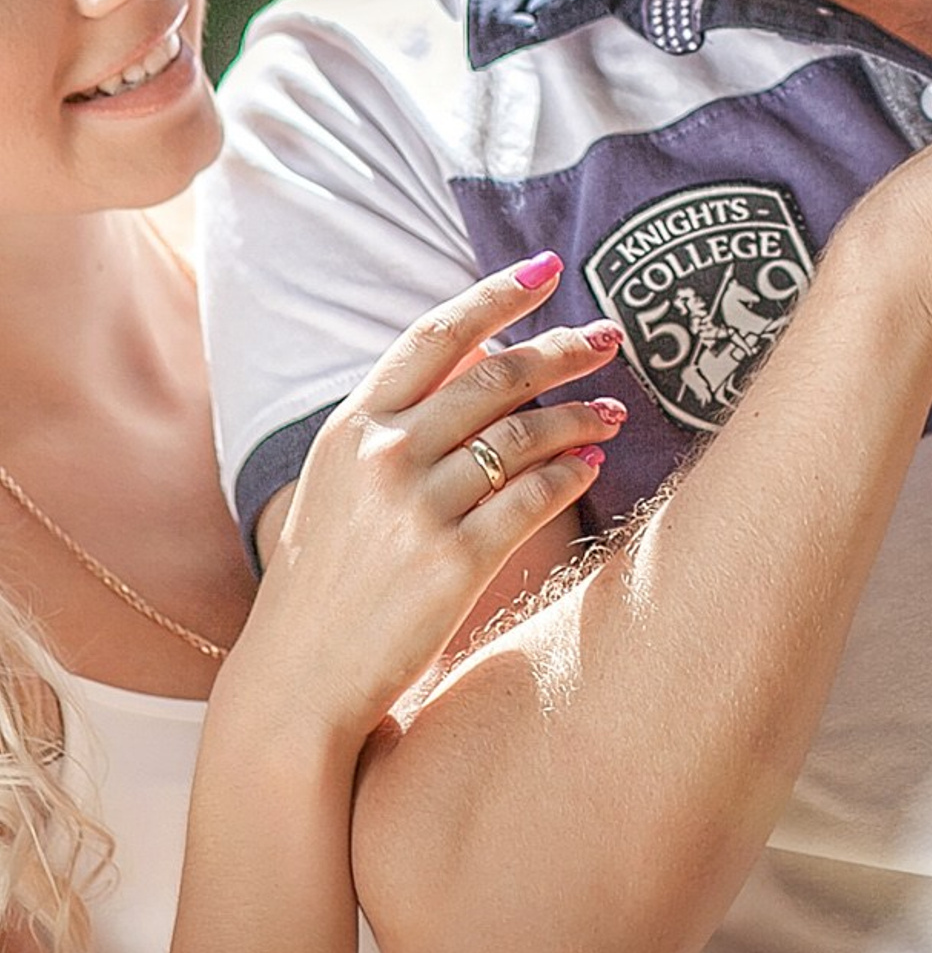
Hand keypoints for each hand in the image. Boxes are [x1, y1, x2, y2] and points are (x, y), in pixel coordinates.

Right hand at [230, 253, 624, 740]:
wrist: (295, 684)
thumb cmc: (328, 579)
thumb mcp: (339, 485)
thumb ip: (398, 423)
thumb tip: (485, 356)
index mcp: (351, 429)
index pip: (435, 337)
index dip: (496, 294)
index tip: (547, 268)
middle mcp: (382, 458)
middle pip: (496, 377)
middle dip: (562, 349)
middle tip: (608, 336)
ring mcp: (417, 509)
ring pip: (525, 434)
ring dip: (581, 415)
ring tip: (614, 411)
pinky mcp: (454, 562)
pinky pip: (534, 498)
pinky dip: (572, 473)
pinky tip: (592, 464)